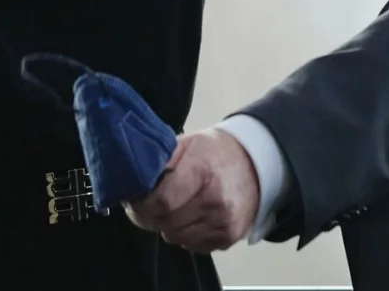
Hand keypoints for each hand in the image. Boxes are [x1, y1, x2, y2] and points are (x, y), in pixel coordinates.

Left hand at [125, 129, 259, 252]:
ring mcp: (224, 222)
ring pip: (175, 237)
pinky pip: (191, 245)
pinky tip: (191, 215)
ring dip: (168, 225)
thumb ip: (160, 161)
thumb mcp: (187, 143)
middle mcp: (216, 201)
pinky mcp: (228, 237)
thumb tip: (132, 181)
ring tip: (175, 206)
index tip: (136, 199)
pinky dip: (185, 233)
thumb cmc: (215, 152)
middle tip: (150, 203)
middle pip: (165, 223)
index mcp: (202, 172)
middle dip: (150, 215)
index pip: (161, 202)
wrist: (255, 163)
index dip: (142, 204)